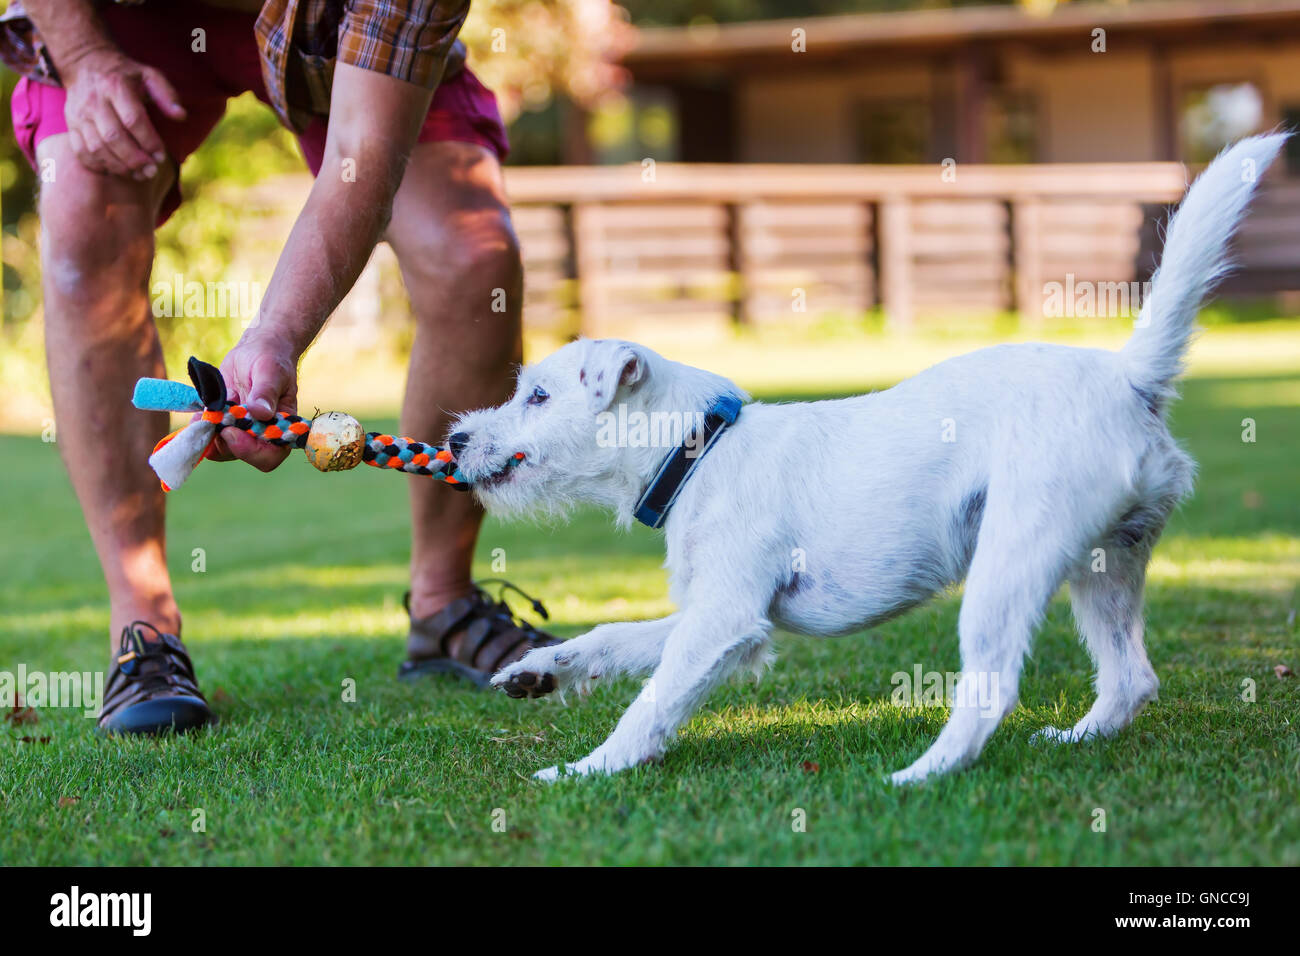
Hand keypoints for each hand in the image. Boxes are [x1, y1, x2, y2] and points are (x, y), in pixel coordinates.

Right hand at [61, 46, 185, 178]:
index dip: (149, 141)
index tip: (161, 156)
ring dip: (119, 166)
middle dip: (135, 159)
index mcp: (115, 87)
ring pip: (96, 148)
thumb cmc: (125, 74)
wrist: (85, 64)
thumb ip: (166, 94)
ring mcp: (79, 114)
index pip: (133, 120)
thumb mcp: (149, 75)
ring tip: (138, 174)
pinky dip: (98, 166)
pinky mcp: (70, 124)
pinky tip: (116, 170)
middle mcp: (94, 100)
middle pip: (113, 137)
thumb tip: (181, 116)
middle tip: (151, 171)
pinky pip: (81, 151)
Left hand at [210, 331, 299, 471]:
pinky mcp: (224, 422)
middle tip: (214, 419)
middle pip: (243, 455)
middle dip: (225, 442)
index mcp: (281, 426)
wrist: (256, 349)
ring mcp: (242, 430)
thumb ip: (266, 392)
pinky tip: (199, 413)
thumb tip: (261, 413)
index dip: (250, 451)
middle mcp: (262, 433)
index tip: (231, 433)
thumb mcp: (270, 371)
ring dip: (210, 435)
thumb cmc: (271, 358)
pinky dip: (200, 427)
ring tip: (207, 413)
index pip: (270, 455)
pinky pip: (209, 434)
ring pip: (223, 448)